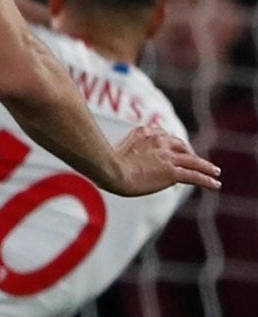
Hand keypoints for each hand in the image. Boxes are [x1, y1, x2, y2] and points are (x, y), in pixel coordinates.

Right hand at [106, 121, 220, 198]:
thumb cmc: (102, 163)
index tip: (172, 151)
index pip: (163, 136)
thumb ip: (119, 149)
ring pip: (193, 161)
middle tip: (196, 162)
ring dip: (206, 167)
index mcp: (144, 132)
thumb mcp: (110, 149)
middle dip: (189, 154)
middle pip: (181, 147)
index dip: (170, 145)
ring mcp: (167, 157)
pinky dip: (207, 180)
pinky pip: (194, 175)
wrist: (109, 170)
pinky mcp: (172, 172)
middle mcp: (159, 141)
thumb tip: (112, 155)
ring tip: (215, 172)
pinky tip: (215, 184)